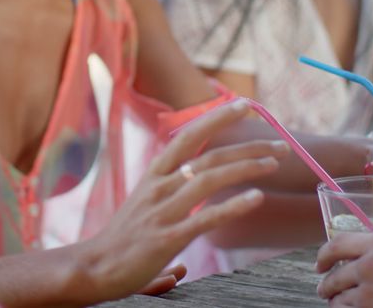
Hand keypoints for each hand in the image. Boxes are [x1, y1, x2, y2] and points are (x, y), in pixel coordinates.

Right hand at [69, 99, 289, 303]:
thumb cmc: (121, 239)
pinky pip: (206, 217)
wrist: (93, 267)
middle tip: (279, 142)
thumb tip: (197, 209)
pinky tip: (256, 198)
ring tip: (273, 163)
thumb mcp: (144, 205)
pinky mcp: (168, 238)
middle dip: (247, 145)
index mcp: (154, 175)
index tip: (245, 105)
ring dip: (246, 167)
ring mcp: (163, 211)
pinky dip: (233, 206)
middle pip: (208, 155)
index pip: (188, 136)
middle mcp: (159, 186)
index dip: (218, 118)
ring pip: (210, 179)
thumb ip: (171, 199)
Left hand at [316, 232, 372, 307]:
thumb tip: (363, 261)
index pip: (337, 243)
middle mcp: (370, 262)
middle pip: (334, 274)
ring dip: (335, 302)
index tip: (319, 264)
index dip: (323, 255)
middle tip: (324, 290)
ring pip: (338, 297)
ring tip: (337, 304)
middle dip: (326, 285)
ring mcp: (369, 289)